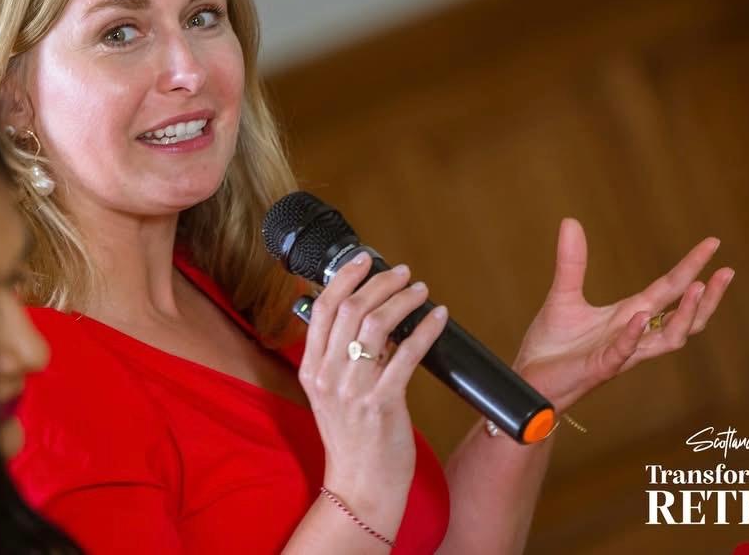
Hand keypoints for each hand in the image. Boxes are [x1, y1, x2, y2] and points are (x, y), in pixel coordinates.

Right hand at [298, 252, 448, 530]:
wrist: (360, 488)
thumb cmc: (352, 440)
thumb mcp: (332, 395)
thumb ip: (341, 358)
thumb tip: (370, 316)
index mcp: (311, 370)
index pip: (322, 309)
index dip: (344, 278)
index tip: (363, 260)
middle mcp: (327, 376)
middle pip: (350, 309)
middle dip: (379, 283)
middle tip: (403, 273)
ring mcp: (353, 390)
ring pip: (376, 325)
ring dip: (403, 300)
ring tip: (420, 291)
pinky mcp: (382, 404)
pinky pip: (406, 354)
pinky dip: (425, 329)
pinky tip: (437, 317)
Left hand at [513, 219, 733, 411]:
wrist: (529, 380)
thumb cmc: (552, 345)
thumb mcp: (563, 295)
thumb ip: (572, 261)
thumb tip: (571, 220)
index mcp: (628, 315)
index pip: (669, 289)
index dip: (691, 267)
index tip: (713, 243)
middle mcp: (633, 335)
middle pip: (682, 317)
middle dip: (707, 296)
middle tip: (727, 271)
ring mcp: (621, 353)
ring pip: (667, 339)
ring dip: (684, 316)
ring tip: (698, 289)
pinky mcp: (600, 368)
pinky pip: (623, 353)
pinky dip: (633, 335)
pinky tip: (639, 316)